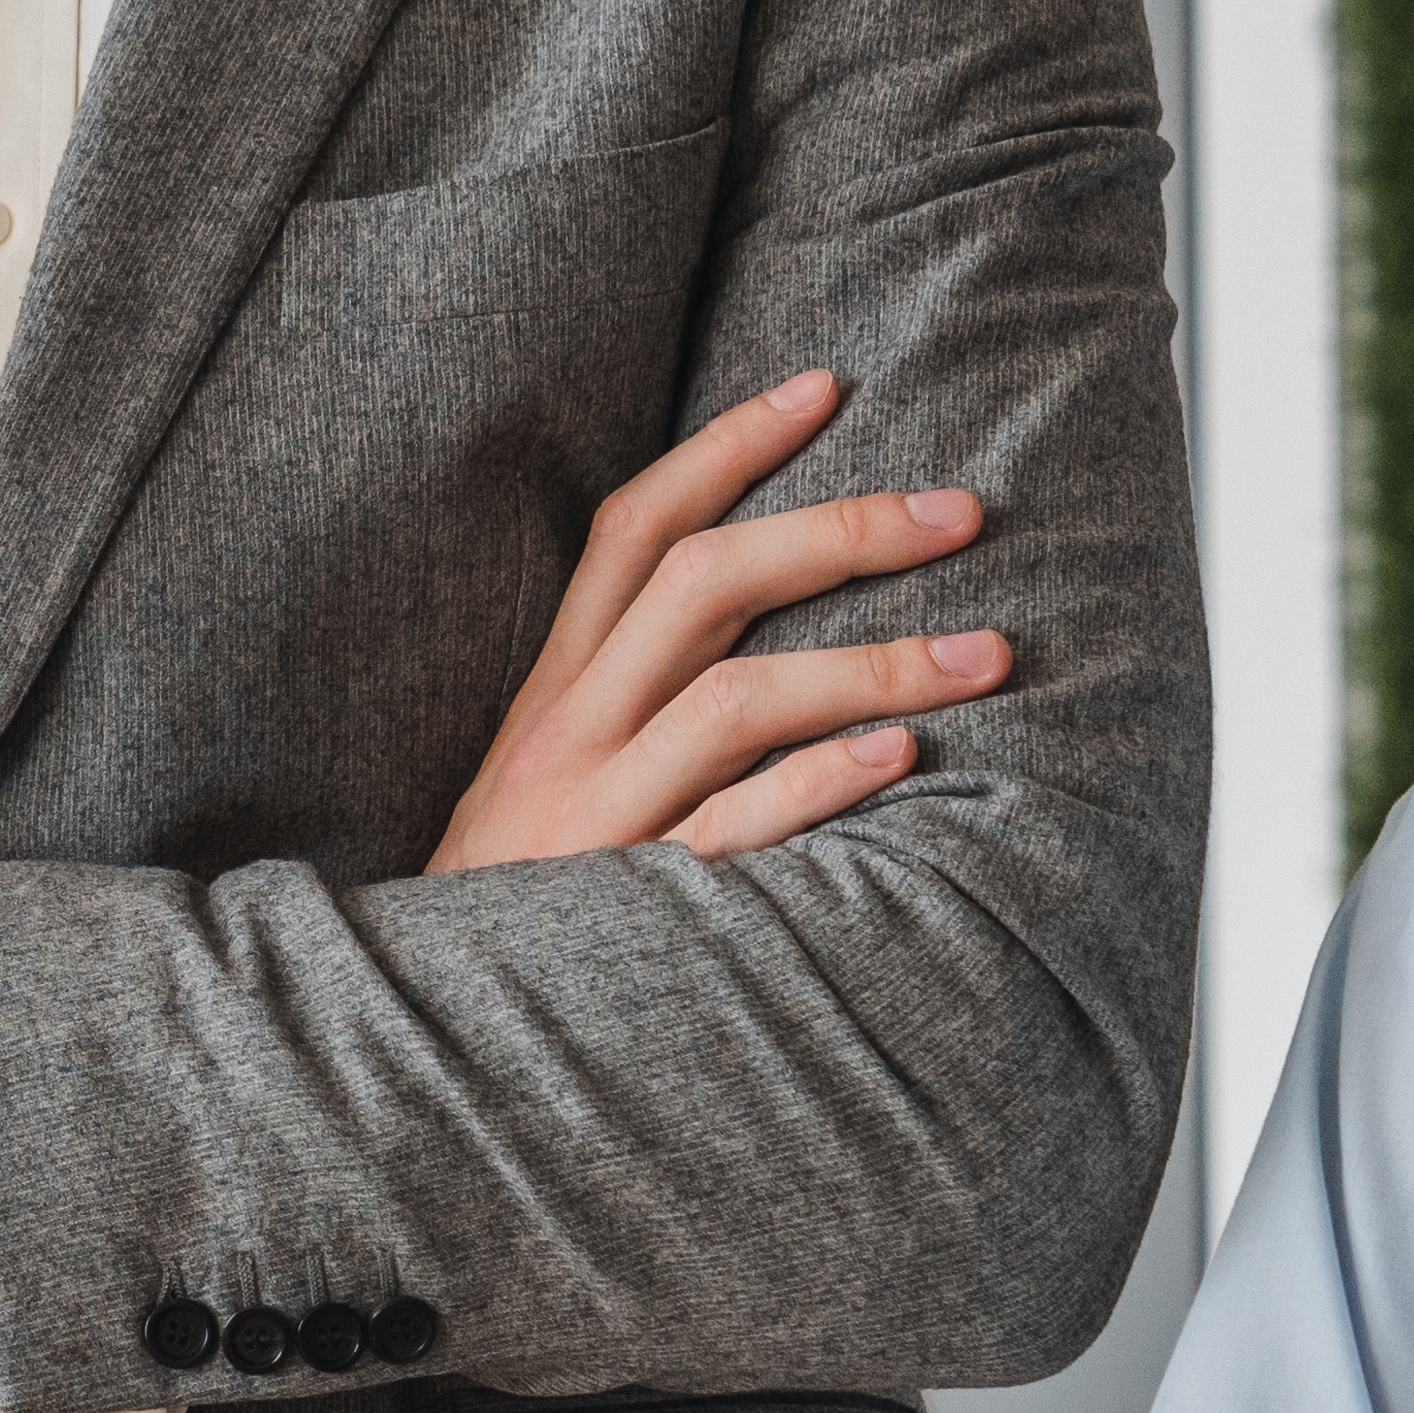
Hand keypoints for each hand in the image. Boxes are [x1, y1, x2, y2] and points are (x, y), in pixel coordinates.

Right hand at [423, 369, 1005, 873]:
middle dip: (841, 531)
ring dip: (873, 664)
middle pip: (704, 584)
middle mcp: (575, 732)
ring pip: (736, 700)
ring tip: (988, 655)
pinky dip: (819, 787)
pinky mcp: (634, 903)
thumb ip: (627, 693)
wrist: (425, 1024)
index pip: (635, 529)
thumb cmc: (516, 893)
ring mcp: (604, 815)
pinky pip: (733, 830)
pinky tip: (901, 759)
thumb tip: (749, 614)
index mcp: (557, 687)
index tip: (824, 387)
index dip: (727, 448)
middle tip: (963, 513)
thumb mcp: (546, 771)